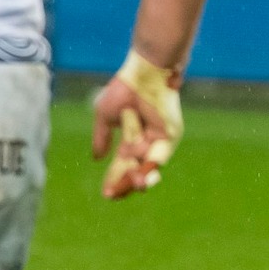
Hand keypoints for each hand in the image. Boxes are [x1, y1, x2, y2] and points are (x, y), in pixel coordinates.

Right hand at [91, 74, 178, 199]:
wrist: (143, 74)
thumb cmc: (125, 89)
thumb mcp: (105, 116)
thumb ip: (102, 137)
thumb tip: (96, 158)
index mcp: (132, 139)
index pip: (123, 165)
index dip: (114, 179)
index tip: (106, 193)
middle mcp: (147, 143)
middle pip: (137, 170)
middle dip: (126, 184)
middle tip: (114, 195)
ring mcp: (160, 140)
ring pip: (148, 166)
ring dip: (139, 178)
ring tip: (132, 185)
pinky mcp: (171, 135)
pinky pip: (160, 155)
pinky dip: (149, 163)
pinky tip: (140, 174)